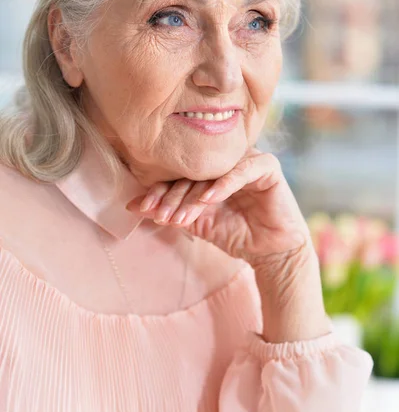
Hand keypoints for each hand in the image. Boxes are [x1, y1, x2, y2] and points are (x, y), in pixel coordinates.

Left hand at [126, 146, 312, 268]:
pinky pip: (241, 171)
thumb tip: (131, 205)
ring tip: (180, 217)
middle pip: (193, 171)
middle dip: (174, 196)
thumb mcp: (195, 223)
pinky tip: (208, 200)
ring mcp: (247, 160)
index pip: (180, 174)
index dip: (161, 190)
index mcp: (208, 169)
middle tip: (161, 216)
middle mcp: (226, 160)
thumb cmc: (234, 233)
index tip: (144, 208)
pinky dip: (222, 185)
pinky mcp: (267, 166)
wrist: (269, 251)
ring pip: (214, 172)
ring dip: (194, 196)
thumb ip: (168, 211)